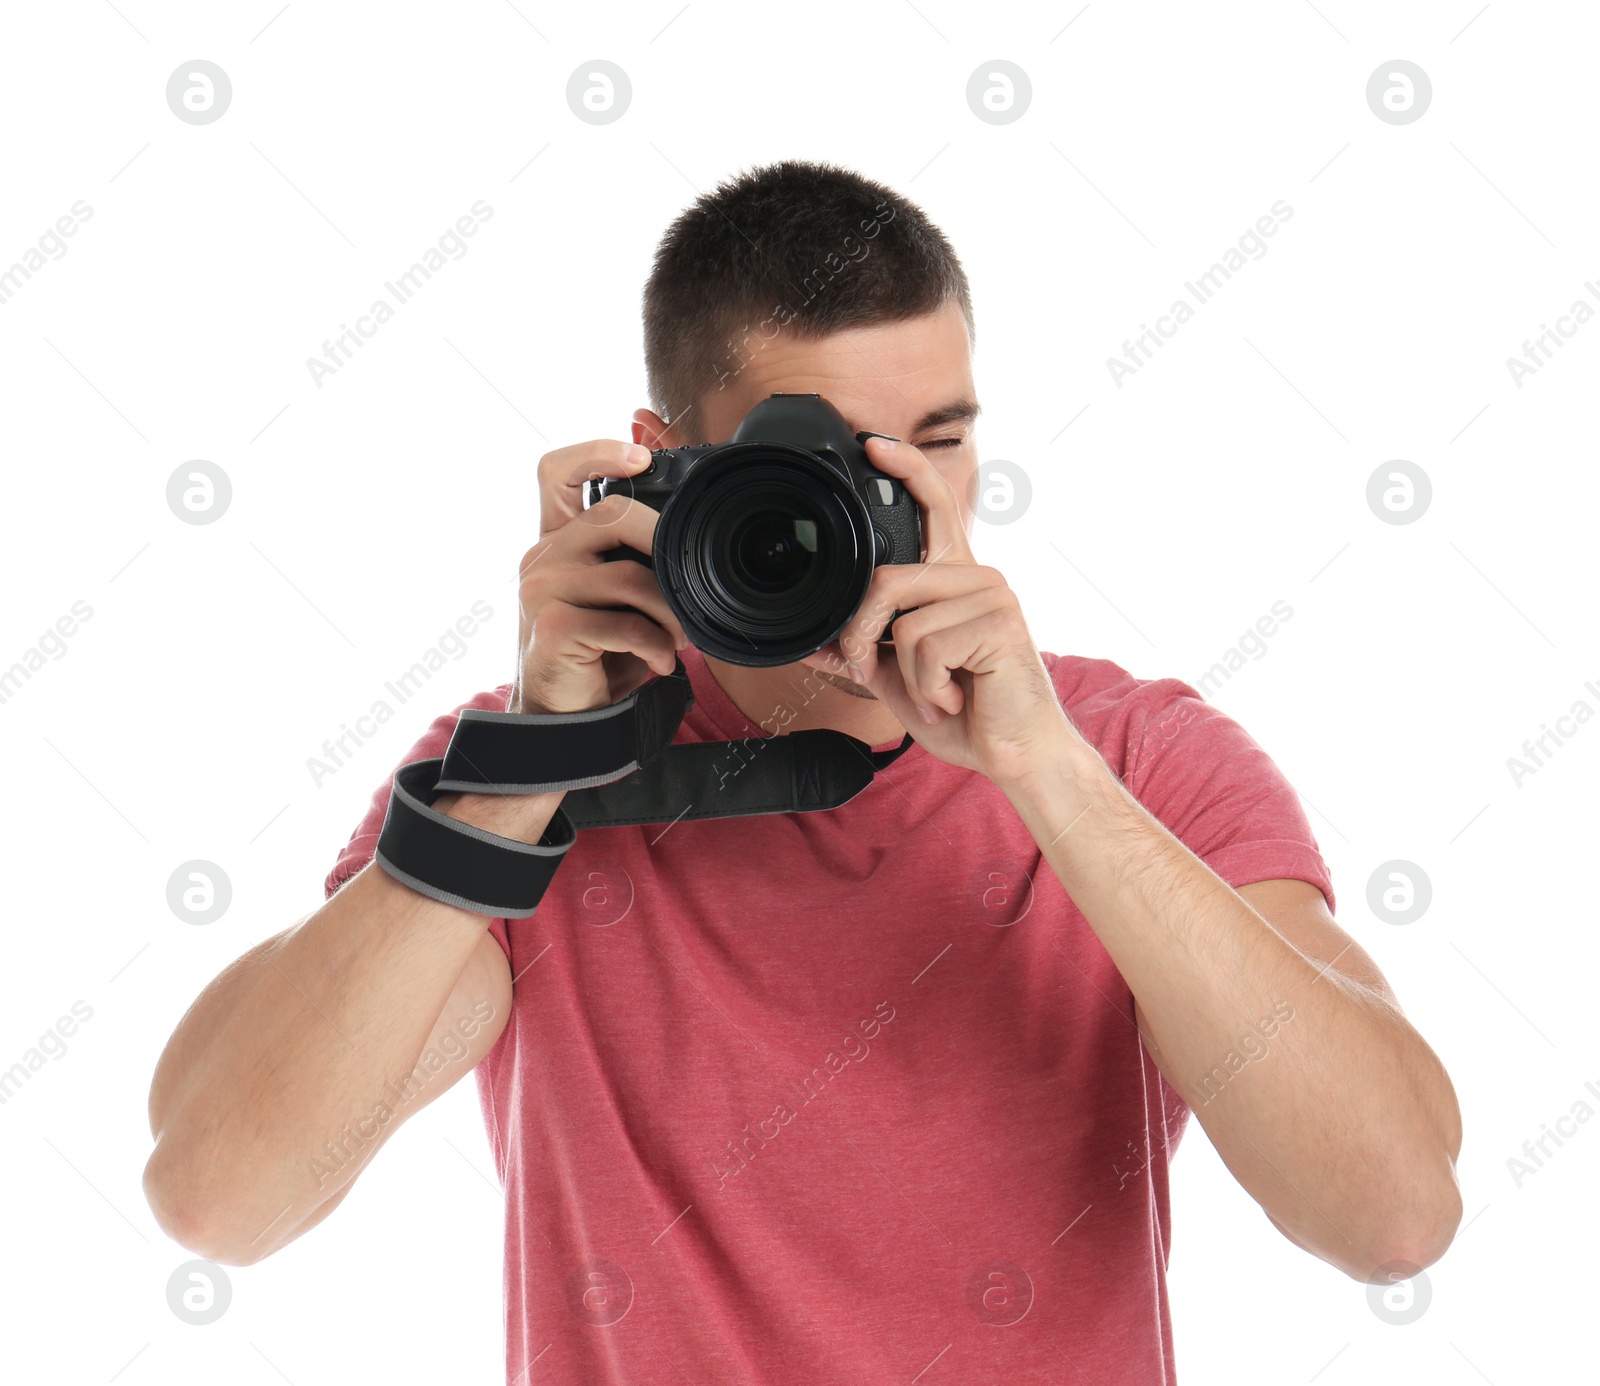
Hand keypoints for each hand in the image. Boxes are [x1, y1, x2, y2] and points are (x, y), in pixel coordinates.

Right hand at [512, 439, 689, 714]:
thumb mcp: (620, 599)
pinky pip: (625, 623)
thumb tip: (690, 533)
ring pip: (629, 577)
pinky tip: (660, 663)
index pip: (557, 471)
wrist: (565, 719)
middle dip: (664, 547)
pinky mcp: (552, 627)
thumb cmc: (599, 655)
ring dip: (670, 612)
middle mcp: (542, 556)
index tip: (640, 456)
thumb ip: (637, 559)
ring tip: (679, 637)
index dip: (597, 452)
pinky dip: (656, 645)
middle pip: (612, 515)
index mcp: (557, 540)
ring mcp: (541, 590)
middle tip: (687, 583)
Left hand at [800, 435, 1076, 787]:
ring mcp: (992, 595)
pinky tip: (955, 695)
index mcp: (955, 580)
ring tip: (936, 691)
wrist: (1014, 754)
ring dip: (905, 674)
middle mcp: (977, 577)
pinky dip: (927, 685)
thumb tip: (811, 643)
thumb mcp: (898, 679)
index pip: (934, 506)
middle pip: (886, 579)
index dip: (905, 469)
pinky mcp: (999, 622)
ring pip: (903, 622)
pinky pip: (926, 646)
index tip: (873, 445)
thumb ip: (860, 653)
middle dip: (862, 636)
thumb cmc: (964, 712)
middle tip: (877, 671)